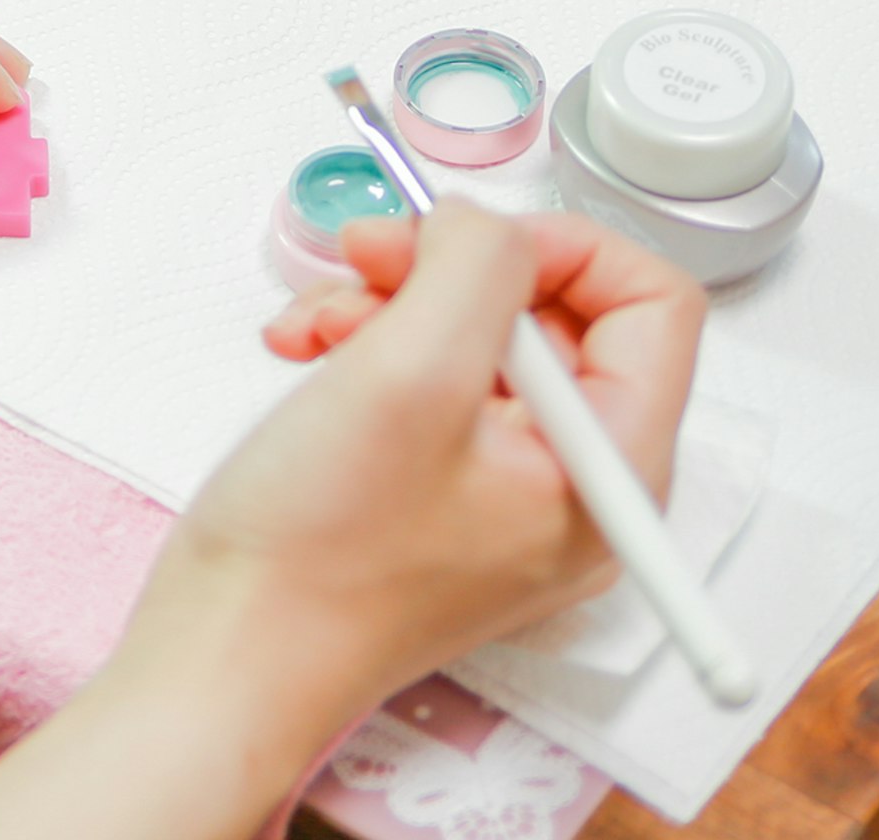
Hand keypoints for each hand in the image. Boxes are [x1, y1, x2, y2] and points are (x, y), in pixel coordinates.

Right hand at [0, 209, 701, 836]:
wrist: (227, 658)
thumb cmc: (318, 555)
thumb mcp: (408, 372)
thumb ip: (476, 266)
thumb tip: (485, 221)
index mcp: (610, 469)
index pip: (652, 302)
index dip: (557, 245)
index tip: (461, 240)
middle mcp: (576, 487)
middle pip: (556, 314)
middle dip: (453, 270)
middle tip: (369, 259)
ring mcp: (507, 496)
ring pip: (480, 339)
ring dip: (394, 303)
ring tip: (319, 322)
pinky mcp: (441, 498)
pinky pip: (433, 383)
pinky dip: (368, 346)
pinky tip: (306, 351)